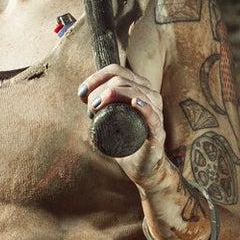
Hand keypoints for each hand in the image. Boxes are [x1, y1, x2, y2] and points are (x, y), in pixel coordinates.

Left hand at [78, 63, 175, 191]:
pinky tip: (135, 104)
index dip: (96, 77)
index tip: (81, 93)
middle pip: (122, 80)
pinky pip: (153, 117)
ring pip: (135, 93)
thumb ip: (101, 105)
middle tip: (90, 108)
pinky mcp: (158, 132)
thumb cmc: (126, 142)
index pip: (117, 71)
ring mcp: (156, 113)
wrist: (142, 168)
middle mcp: (150, 96)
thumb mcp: (111, 118)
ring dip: (112, 95)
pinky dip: (145, 108)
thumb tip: (83, 95)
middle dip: (99, 90)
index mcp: (139, 89)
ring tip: (96, 108)